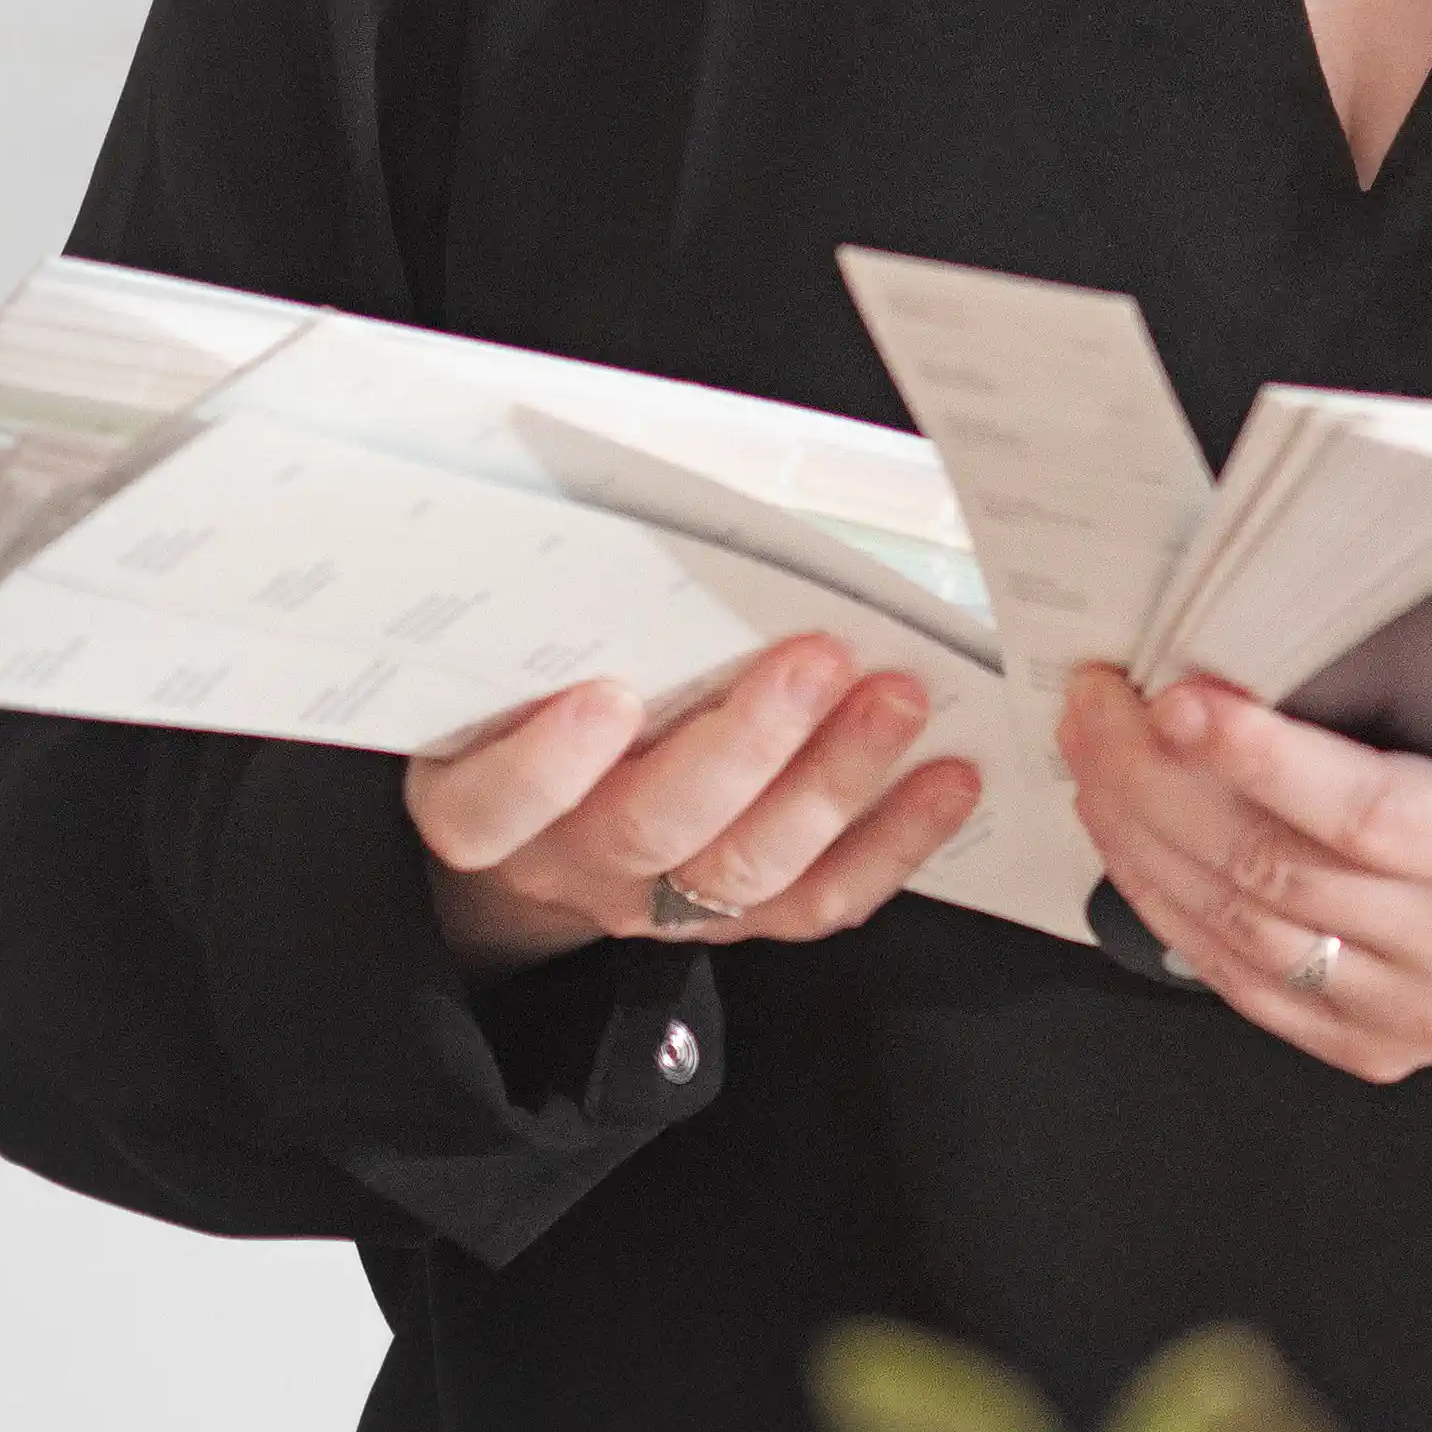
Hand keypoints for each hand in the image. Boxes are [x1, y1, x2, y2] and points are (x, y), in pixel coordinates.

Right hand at [409, 631, 983, 976]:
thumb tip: (646, 510)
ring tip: (900, 699)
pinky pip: (818, 900)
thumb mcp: (504, 673)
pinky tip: (950, 779)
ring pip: (747, 867)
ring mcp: (656, 905)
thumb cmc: (527, 707)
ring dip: (836, 781)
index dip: (546, 766)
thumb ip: (552, 626)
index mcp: (482, 803)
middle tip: (818, 658)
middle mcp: (568, 862)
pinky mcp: (736, 921)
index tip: (607, 695)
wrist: (537, 827)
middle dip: (747, 743)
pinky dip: (894, 842)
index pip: (491, 804)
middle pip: (650, 827)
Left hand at [1056, 669, 1431, 1084]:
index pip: (1369, 812)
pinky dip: (1173, 910)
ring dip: (1146, 842)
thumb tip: (1256, 639)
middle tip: (1100, 710)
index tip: (1174, 700)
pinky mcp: (1382, 1046)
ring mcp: (1426, 1013)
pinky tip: (1135, 845)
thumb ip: (1413, 689)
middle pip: (1279, 871)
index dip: (1260, 760)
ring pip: (1242, 930)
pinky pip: (1246, 985)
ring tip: (1098, 763)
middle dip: (1162, 784)